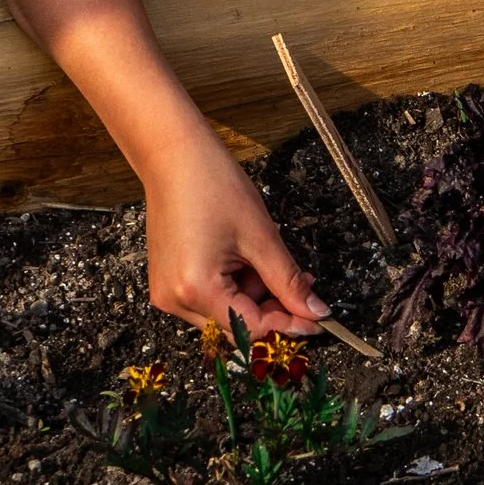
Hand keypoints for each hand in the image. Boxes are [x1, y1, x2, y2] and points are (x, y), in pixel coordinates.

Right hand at [141, 123, 329, 336]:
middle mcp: (174, 299)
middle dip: (272, 307)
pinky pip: (208, 299)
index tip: (316, 319)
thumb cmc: (212, 185)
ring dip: (253, 295)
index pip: (252, 327)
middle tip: (300, 281)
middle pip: (238, 326)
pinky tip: (243, 258)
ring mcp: (167, 292)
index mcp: (196, 289)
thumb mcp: (261, 237)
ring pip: (225, 314)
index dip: (289, 325)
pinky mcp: (167, 281)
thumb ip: (289, 281)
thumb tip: (315, 311)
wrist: (173, 156)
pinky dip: (233, 286)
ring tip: (264, 256)